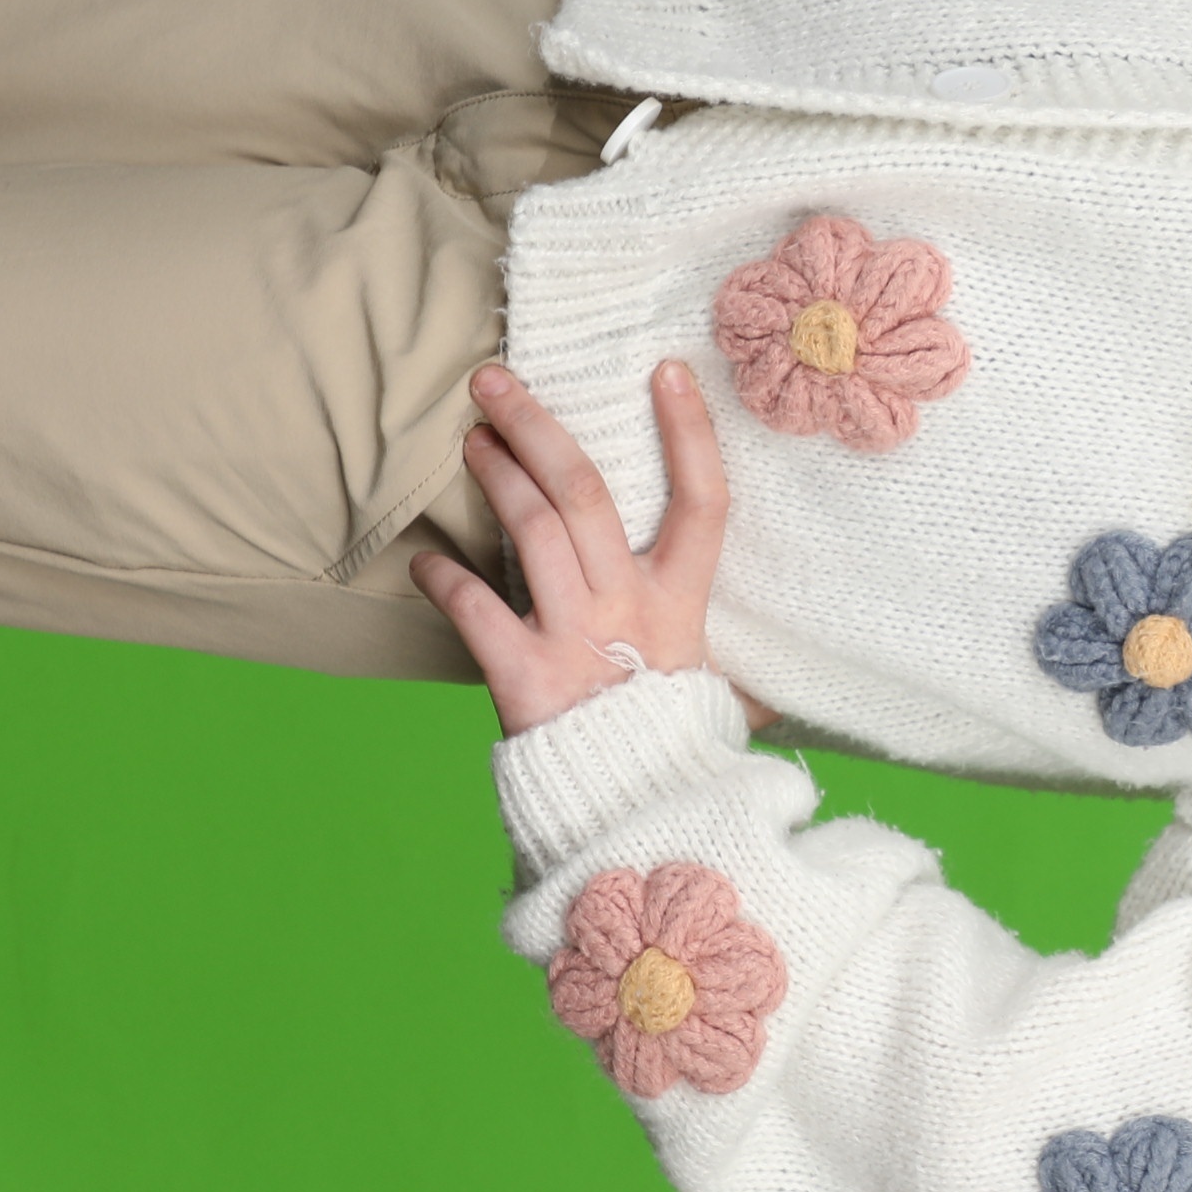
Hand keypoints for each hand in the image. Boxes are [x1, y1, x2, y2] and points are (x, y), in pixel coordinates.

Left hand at [411, 361, 735, 737]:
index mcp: (682, 604)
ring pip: (532, 530)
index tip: (666, 370)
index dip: (690, 432)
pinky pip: (476, 613)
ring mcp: (576, 638)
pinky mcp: (524, 677)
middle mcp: (630, 607)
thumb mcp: (717, 695)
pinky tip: (423, 559)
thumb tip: (768, 682)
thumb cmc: (676, 751)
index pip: (704, 500)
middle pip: (584, 491)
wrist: (640, 821)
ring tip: (471, 440)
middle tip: (492, 381)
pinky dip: (444, 581)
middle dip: (536, 426)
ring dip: (495, 475)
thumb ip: (726, 668)